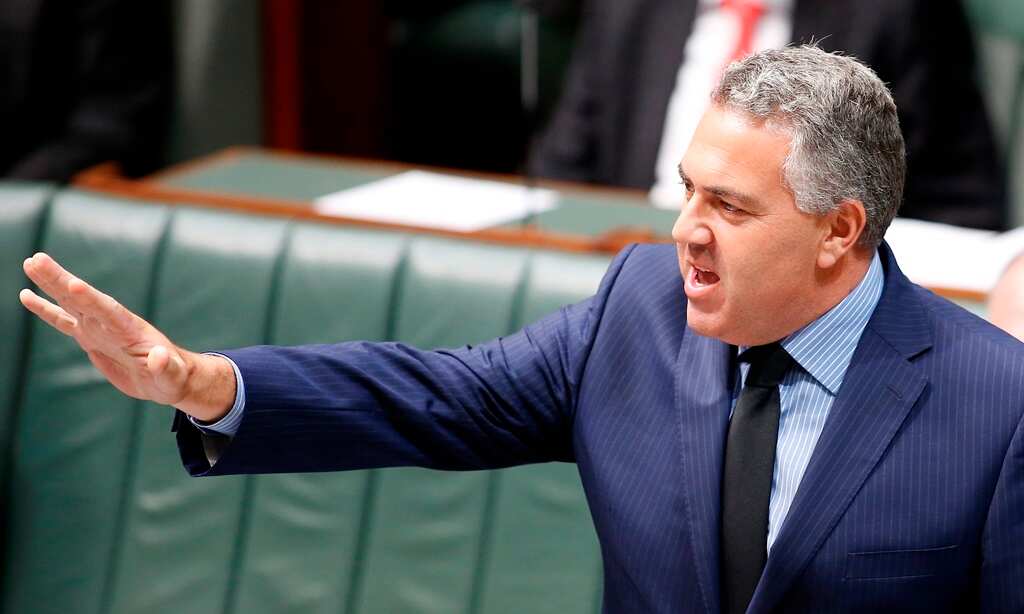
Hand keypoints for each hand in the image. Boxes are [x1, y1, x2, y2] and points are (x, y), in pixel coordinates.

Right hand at [19, 252, 234, 420]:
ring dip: (50, 283)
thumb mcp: (171, 375)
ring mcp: (98, 328)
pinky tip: (26, 294)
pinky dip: (45, 308)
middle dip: (60, 280)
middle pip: (82, 298)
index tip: (74, 283)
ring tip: (30, 263)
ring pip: (69, 302)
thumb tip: (160, 357)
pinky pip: (62, 320)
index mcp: (130, 329)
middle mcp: (111, 323)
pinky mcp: (89, 338)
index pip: (109, 311)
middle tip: (37, 259)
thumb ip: (165, 366)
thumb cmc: (172, 376)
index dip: (92, 299)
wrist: (166, 378)